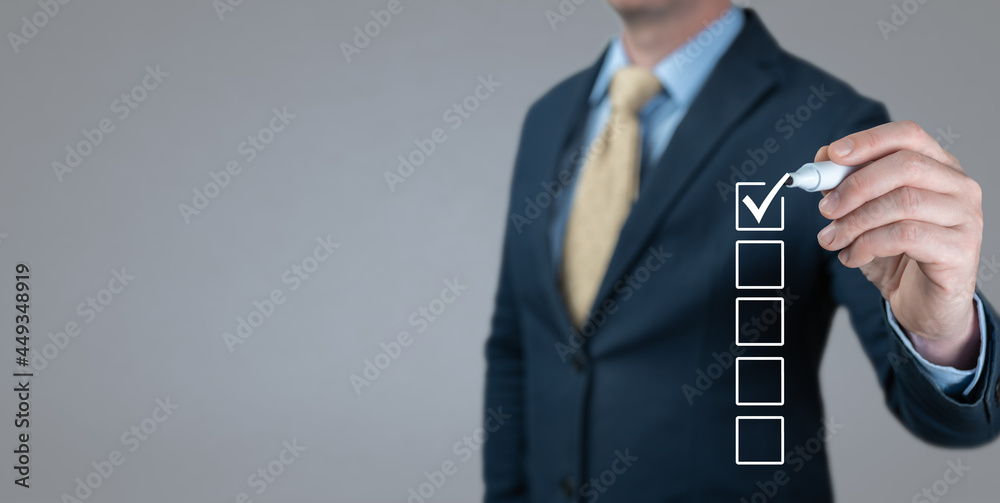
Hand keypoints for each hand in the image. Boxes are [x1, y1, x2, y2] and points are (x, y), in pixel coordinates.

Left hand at [814, 121, 981, 368]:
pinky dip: (867, 245)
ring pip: (903, 202)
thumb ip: (847, 186)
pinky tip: (851, 257)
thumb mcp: (864, 215)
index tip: (831, 155)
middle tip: (826, 208)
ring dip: (855, 222)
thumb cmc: (896, 255)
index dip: (867, 141)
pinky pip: (906, 236)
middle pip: (906, 165)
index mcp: (938, 167)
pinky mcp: (961, 249)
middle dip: (856, 185)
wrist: (923, 304)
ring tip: (832, 240)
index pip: (907, 135)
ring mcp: (965, 217)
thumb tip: (822, 160)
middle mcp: (958, 186)